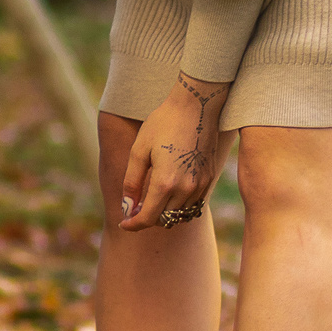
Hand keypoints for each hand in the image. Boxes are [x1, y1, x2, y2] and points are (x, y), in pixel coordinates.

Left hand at [119, 75, 230, 231]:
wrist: (197, 106)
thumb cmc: (163, 123)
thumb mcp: (139, 150)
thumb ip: (132, 182)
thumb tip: (127, 207)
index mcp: (165, 182)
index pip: (148, 218)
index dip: (133, 225)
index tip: (123, 223)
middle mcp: (185, 188)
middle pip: (164, 220)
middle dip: (147, 218)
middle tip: (134, 208)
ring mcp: (200, 185)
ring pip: (180, 215)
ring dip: (164, 214)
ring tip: (150, 201)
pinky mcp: (208, 178)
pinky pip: (193, 205)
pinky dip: (179, 206)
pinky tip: (169, 194)